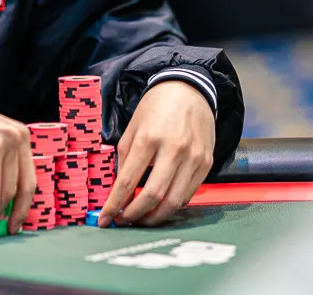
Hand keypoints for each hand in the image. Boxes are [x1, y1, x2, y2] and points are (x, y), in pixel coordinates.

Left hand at [98, 80, 214, 226]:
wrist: (189, 90)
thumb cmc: (156, 108)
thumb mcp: (132, 127)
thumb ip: (124, 159)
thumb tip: (118, 191)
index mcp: (148, 138)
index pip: (128, 181)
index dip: (115, 204)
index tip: (105, 218)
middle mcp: (173, 149)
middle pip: (153, 195)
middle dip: (135, 215)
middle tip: (123, 221)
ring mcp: (193, 158)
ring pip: (174, 201)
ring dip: (155, 217)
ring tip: (141, 219)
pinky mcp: (207, 163)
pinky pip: (189, 194)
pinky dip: (173, 205)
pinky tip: (161, 205)